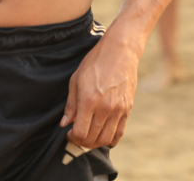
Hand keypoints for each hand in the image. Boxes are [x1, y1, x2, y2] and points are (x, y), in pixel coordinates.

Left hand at [60, 33, 138, 149]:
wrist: (120, 51)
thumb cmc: (95, 62)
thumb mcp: (76, 79)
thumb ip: (71, 104)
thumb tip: (65, 123)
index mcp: (89, 100)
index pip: (80, 133)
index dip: (72, 137)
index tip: (68, 132)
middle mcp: (105, 108)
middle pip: (92, 139)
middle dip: (81, 141)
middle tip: (76, 135)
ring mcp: (118, 109)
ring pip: (106, 139)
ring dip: (95, 142)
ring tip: (89, 135)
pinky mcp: (128, 108)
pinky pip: (119, 132)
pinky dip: (110, 139)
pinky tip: (103, 134)